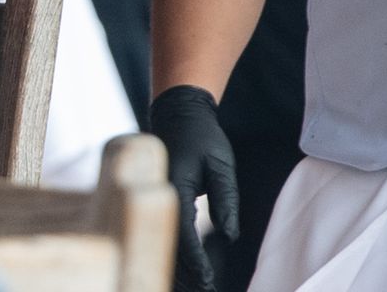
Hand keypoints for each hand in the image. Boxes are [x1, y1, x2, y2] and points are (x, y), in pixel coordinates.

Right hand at [148, 85, 238, 291]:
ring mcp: (156, 197)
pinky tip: (184, 269)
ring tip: (195, 287)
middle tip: (205, 291)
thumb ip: (226, 199)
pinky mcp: (159, 198)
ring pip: (165, 241)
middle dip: (187, 273)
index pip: (184, 234)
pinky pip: (164, 230)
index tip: (207, 282)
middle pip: (170, 245)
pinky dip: (174, 252)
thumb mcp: (220, 165)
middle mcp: (160, 196)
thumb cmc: (202, 136)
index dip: (196, 262)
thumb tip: (230, 234)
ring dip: (178, 267)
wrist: (177, 112)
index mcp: (175, 188)